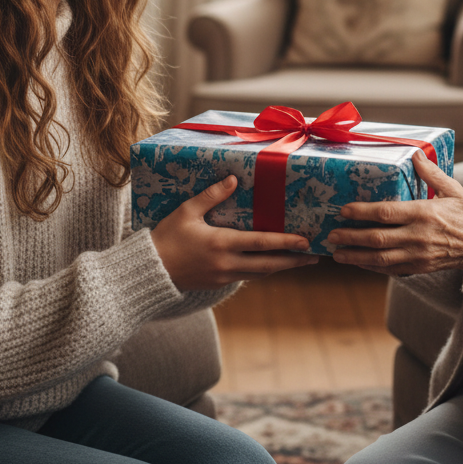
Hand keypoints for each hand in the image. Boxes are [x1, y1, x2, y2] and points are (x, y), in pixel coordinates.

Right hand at [151, 174, 318, 289]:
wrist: (148, 271)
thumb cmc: (166, 237)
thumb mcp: (186, 211)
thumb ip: (211, 195)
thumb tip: (232, 179)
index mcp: (221, 244)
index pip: (261, 243)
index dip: (286, 243)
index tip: (305, 241)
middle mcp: (227, 264)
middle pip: (268, 264)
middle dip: (293, 261)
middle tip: (314, 257)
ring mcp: (223, 277)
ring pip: (259, 273)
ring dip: (281, 267)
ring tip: (299, 261)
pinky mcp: (217, 284)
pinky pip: (246, 277)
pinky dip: (262, 271)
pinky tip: (269, 264)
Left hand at [326, 150, 462, 275]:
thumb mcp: (453, 189)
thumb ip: (431, 172)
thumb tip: (414, 154)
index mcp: (424, 213)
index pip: (386, 214)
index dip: (362, 213)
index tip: (344, 210)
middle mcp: (418, 236)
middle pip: (377, 239)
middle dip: (351, 237)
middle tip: (331, 234)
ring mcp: (418, 255)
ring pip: (381, 259)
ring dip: (356, 257)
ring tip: (337, 254)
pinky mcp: (419, 268)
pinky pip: (391, 270)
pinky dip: (372, 267)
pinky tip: (358, 263)